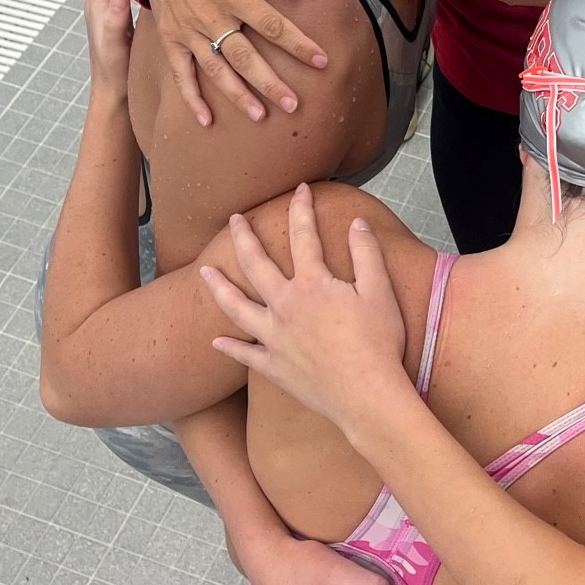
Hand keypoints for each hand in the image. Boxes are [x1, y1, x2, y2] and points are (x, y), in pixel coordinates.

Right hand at [143, 0, 330, 126]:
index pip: (271, 24)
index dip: (297, 44)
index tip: (320, 61)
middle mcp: (210, 16)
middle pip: (245, 56)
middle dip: (270, 83)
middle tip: (293, 105)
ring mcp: (188, 31)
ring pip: (216, 69)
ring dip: (238, 95)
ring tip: (260, 116)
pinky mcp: (171, 40)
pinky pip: (181, 73)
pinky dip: (191, 98)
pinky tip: (207, 121)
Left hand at [204, 183, 410, 428]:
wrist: (366, 396)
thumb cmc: (379, 344)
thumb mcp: (380, 292)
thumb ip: (366, 253)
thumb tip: (356, 222)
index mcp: (313, 284)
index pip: (304, 236)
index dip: (301, 209)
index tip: (300, 189)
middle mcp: (286, 306)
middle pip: (256, 265)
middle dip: (244, 237)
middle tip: (234, 219)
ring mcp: (275, 338)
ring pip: (237, 307)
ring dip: (219, 287)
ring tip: (204, 271)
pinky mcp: (274, 367)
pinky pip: (245, 355)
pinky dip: (229, 348)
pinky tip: (215, 342)